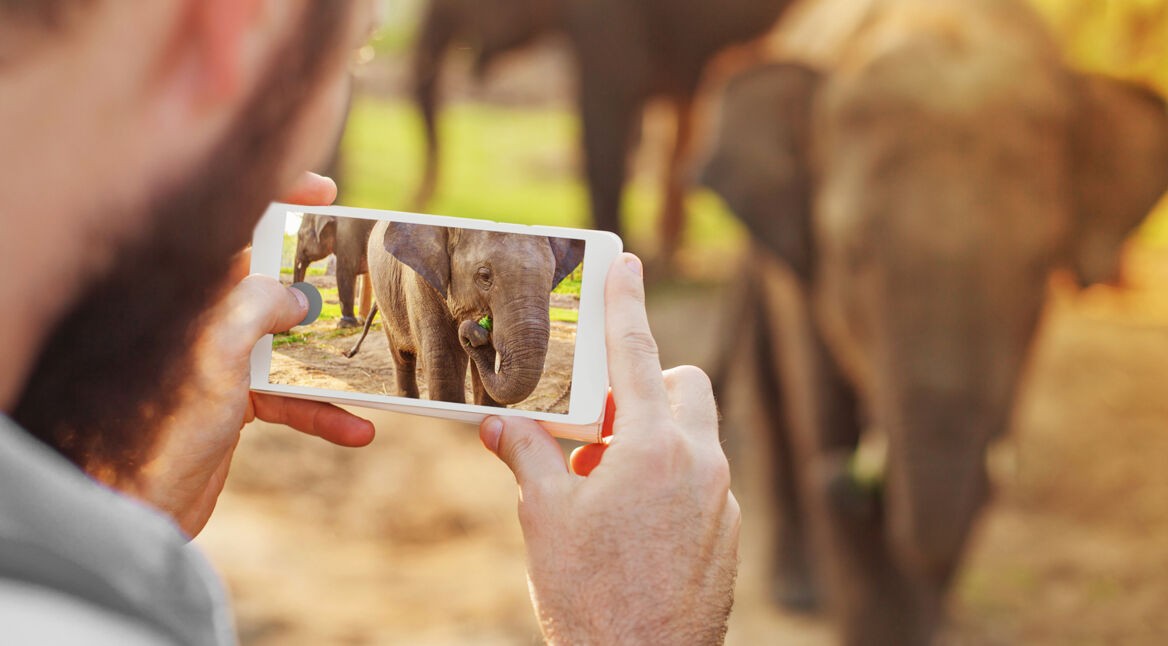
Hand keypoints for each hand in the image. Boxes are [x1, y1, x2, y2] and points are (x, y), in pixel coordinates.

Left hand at [128, 172, 374, 536]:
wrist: (136, 506)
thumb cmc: (160, 425)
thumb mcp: (217, 350)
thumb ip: (259, 306)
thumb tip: (299, 298)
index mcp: (192, 294)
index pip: (233, 226)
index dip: (278, 201)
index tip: (326, 194)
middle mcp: (205, 320)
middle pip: (270, 282)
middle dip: (320, 281)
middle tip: (365, 276)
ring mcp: (220, 361)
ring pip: (289, 343)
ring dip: (332, 361)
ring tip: (377, 364)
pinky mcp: (234, 403)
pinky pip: (289, 397)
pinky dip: (322, 412)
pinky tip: (357, 430)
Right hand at [479, 253, 739, 644]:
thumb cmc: (587, 594)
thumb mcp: (543, 517)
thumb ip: (526, 455)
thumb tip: (497, 423)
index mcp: (652, 447)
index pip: (636, 353)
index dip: (626, 303)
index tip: (627, 262)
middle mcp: (699, 463)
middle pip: (684, 388)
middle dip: (646, 389)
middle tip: (600, 426)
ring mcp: (721, 500)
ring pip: (695, 436)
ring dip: (655, 439)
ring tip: (603, 485)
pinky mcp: (727, 532)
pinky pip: (703, 481)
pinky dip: (670, 481)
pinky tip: (632, 523)